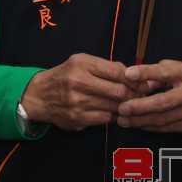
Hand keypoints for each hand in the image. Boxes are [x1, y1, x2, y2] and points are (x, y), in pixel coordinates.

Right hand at [20, 53, 137, 131]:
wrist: (38, 95)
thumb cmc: (64, 76)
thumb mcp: (80, 62)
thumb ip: (106, 66)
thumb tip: (133, 74)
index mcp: (81, 64)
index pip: (117, 71)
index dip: (135, 79)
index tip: (142, 83)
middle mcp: (78, 81)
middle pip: (119, 91)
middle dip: (134, 95)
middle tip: (140, 97)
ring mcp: (77, 102)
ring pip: (115, 106)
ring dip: (125, 107)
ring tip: (129, 104)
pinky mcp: (78, 118)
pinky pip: (106, 119)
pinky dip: (113, 116)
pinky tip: (113, 112)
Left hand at [117, 60, 181, 133]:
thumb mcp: (179, 67)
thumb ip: (158, 71)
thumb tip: (132, 77)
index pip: (166, 72)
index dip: (147, 73)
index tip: (128, 74)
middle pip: (165, 102)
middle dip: (140, 106)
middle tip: (122, 108)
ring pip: (165, 119)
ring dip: (141, 120)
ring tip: (123, 119)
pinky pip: (168, 128)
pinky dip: (150, 126)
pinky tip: (137, 124)